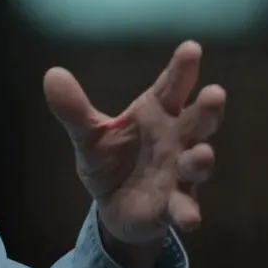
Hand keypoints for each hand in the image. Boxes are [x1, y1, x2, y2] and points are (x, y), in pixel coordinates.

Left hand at [43, 41, 225, 249]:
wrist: (114, 207)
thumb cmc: (112, 160)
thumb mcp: (89, 136)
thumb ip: (75, 111)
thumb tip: (52, 75)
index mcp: (157, 113)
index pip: (172, 86)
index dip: (183, 69)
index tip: (191, 49)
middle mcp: (176, 139)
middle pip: (197, 121)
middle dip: (208, 109)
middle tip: (215, 94)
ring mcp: (179, 173)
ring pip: (197, 162)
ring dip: (202, 159)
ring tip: (201, 154)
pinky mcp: (173, 205)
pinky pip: (184, 207)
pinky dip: (188, 211)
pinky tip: (189, 218)